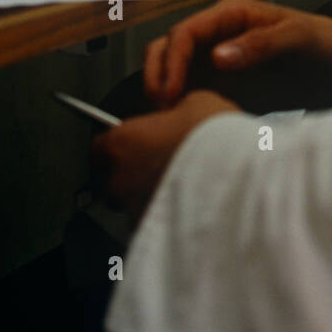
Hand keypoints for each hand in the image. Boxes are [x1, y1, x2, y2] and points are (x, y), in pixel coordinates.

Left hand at [91, 91, 239, 223]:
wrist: (233, 167)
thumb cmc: (210, 134)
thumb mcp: (194, 103)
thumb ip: (174, 114)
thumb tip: (179, 118)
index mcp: (122, 141)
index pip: (98, 148)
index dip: (115, 146)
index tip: (129, 145)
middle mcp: (120, 177)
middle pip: (112, 180)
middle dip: (131, 175)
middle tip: (158, 165)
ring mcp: (135, 206)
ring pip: (132, 204)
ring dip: (148, 195)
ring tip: (178, 187)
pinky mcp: (155, 228)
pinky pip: (152, 221)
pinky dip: (165, 214)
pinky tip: (186, 203)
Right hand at [144, 0, 331, 107]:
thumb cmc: (327, 43)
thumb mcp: (300, 37)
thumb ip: (262, 43)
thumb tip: (217, 57)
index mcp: (231, 15)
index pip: (184, 32)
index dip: (170, 62)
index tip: (169, 94)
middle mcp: (218, 35)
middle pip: (168, 49)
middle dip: (157, 76)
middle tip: (160, 110)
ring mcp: (219, 60)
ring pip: (174, 71)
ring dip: (164, 92)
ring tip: (168, 121)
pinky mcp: (226, 84)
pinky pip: (192, 93)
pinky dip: (181, 106)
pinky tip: (186, 126)